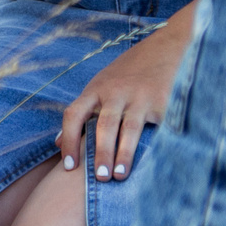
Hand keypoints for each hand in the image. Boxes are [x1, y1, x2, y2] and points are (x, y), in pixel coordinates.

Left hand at [57, 2, 197, 181]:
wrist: (170, 46)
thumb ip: (82, 112)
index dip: (69, 141)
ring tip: (119, 176)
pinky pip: (156, 128)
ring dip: (123, 154)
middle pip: (103, 125)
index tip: (69, 167)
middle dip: (100, 153)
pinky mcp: (164, 102)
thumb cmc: (130, 73)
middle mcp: (116, 92)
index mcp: (97, 89)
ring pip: (128, 129)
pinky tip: (153, 164)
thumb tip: (56, 142)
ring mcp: (141, 96)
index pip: (74, 115)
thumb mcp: (101, 86)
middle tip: (100, 179)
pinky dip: (154, 146)